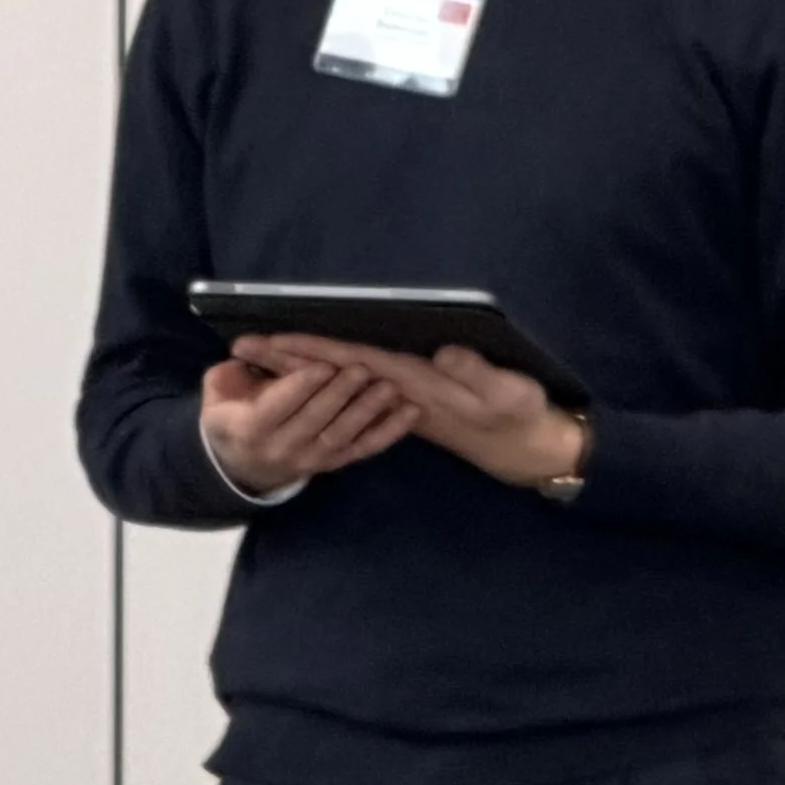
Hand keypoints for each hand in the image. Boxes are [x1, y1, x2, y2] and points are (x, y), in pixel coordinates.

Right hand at [198, 344, 418, 493]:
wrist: (244, 467)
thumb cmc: (233, 418)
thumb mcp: (217, 395)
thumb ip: (227, 375)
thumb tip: (242, 353)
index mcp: (250, 429)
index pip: (275, 408)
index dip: (299, 386)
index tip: (321, 365)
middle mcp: (282, 448)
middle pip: (313, 421)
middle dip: (339, 394)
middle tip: (360, 369)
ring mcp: (312, 460)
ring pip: (341, 436)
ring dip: (367, 412)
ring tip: (387, 388)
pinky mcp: (335, 464)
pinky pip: (363, 449)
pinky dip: (389, 432)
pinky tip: (410, 414)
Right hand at [255, 335, 591, 489]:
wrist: (542, 443)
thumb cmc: (529, 418)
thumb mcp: (510, 396)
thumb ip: (478, 374)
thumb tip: (444, 349)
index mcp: (418, 369)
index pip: (352, 355)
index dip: (309, 348)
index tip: (267, 340)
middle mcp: (407, 372)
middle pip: (338, 358)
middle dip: (291, 352)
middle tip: (243, 347)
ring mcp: (407, 388)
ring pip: (341, 374)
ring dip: (301, 370)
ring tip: (259, 367)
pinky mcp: (411, 404)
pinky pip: (356, 395)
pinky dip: (329, 390)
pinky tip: (309, 392)